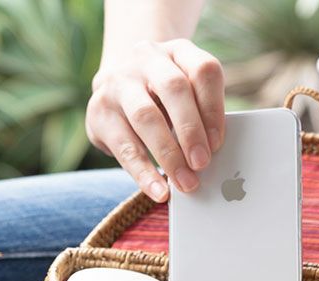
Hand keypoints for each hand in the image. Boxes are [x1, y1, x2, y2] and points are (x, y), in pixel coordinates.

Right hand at [85, 39, 224, 201]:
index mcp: (179, 51)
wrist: (117, 85)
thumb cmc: (164, 99)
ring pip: (145, 115)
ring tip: (185, 183)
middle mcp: (147, 58)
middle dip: (191, 131)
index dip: (213, 108)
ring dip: (169, 154)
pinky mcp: (99, 110)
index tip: (219, 143)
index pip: (203, 71)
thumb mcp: (186, 96)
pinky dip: (144, 173)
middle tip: (203, 164)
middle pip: (174, 88)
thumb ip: (201, 117)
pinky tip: (158, 190)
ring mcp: (119, 81)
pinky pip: (124, 146)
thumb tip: (213, 160)